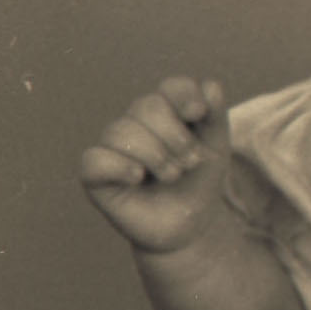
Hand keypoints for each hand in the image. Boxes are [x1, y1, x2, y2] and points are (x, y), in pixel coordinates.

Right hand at [79, 76, 247, 257]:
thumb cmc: (199, 181)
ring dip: (156, 156)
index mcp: (166, 111)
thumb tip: (211, 85)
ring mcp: (112, 146)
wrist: (189, 223)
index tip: (198, 114)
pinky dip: (120, 166)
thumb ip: (215, 117)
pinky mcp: (95, 173)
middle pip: (148, 106)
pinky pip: (95, 159)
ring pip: (122, 131)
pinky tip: (139, 178)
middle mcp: (135, 122)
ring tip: (172, 175)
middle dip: (177, 137)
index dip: (184, 96)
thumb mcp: (215, 148)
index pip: (171, 87)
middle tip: (191, 163)